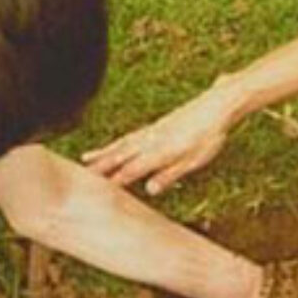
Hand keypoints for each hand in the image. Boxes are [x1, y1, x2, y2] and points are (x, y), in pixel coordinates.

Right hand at [82, 80, 240, 194]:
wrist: (218, 106)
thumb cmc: (209, 136)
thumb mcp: (194, 161)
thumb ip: (171, 174)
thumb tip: (150, 190)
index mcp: (160, 152)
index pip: (132, 169)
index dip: (114, 181)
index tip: (96, 191)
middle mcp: (152, 140)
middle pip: (121, 154)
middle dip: (100, 166)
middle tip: (80, 175)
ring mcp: (153, 131)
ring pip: (123, 143)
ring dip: (104, 152)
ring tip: (86, 157)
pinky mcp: (158, 125)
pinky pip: (132, 135)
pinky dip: (118, 141)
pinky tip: (115, 144)